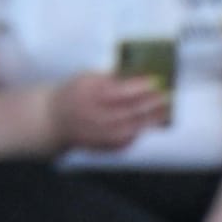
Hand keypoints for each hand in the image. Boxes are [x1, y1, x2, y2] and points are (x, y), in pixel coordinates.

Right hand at [48, 72, 170, 151]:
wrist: (55, 120)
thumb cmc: (75, 93)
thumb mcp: (86, 77)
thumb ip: (110, 78)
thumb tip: (138, 75)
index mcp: (87, 94)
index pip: (119, 91)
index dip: (139, 86)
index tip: (155, 80)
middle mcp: (92, 116)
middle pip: (127, 111)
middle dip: (150, 103)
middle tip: (166, 95)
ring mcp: (97, 134)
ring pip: (129, 129)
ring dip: (149, 120)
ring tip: (164, 111)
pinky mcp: (101, 146)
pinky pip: (124, 141)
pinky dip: (138, 132)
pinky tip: (149, 124)